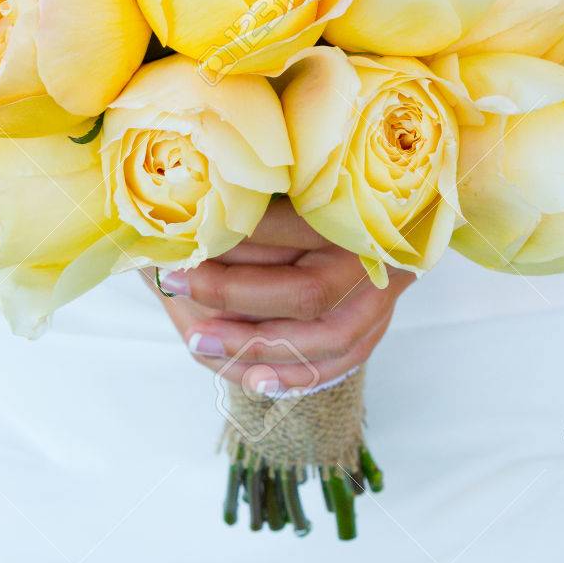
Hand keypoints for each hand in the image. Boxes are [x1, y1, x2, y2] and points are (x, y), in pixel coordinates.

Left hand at [147, 199, 411, 389]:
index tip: (179, 249)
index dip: (230, 243)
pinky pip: (340, 361)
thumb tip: (196, 222)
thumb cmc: (323, 187)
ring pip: (326, 337)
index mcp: (355, 208)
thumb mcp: (288, 183)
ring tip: (198, 343)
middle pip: (308, 293)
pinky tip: (254, 379)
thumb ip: (253, 204)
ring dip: (258, 347)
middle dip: (234, 299)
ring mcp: (382, 295)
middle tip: (176, 289)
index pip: (287, 232)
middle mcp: (375, 255)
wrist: (386, 210)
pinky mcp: (377, 324)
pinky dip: (295, 374)